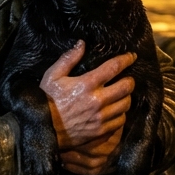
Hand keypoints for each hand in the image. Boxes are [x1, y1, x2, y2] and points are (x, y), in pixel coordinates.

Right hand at [40, 43, 135, 174]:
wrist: (42, 128)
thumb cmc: (46, 100)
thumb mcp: (52, 76)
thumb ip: (68, 59)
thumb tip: (82, 43)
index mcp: (87, 84)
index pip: (114, 67)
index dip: (126, 60)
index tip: (131, 57)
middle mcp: (97, 100)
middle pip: (126, 87)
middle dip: (130, 80)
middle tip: (126, 79)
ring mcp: (100, 117)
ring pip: (126, 104)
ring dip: (126, 97)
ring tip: (121, 95)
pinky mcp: (100, 131)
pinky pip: (120, 121)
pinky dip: (121, 114)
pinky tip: (115, 111)